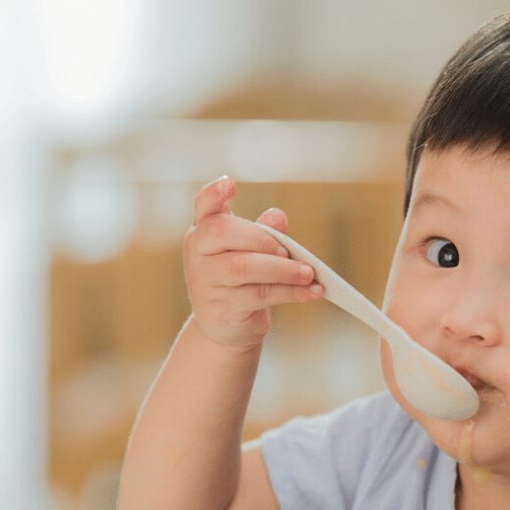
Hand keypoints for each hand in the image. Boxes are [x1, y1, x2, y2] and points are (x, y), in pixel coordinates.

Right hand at [184, 176, 322, 350]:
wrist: (224, 326)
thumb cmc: (240, 279)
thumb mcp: (250, 252)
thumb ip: (263, 232)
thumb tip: (278, 217)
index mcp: (203, 231)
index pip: (203, 206)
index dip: (214, 193)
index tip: (230, 182)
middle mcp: (198, 253)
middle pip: (222, 231)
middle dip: (260, 237)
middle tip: (286, 251)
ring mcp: (205, 282)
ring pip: (243, 267)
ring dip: (282, 269)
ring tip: (308, 272)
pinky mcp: (222, 308)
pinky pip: (260, 295)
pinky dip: (291, 292)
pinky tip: (312, 291)